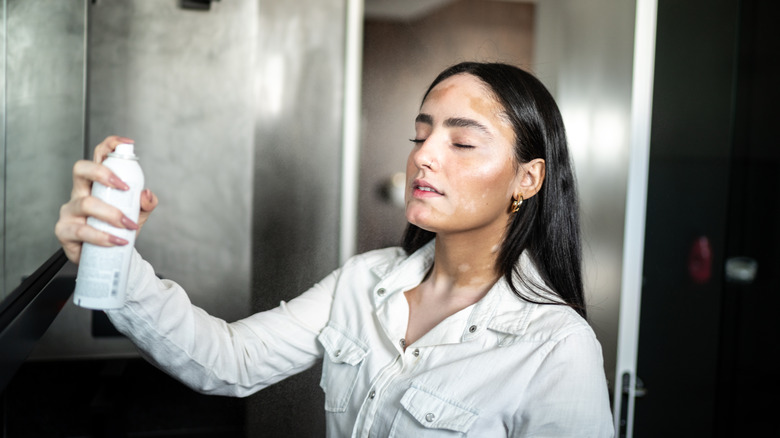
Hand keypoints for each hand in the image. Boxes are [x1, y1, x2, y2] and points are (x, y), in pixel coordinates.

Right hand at [54, 135, 158, 263]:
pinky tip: (117, 240)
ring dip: (111, 213)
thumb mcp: (136, 214)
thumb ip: (145, 203)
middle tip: (125, 187)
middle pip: (81, 170)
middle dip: (103, 173)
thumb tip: (146, 193)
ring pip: (86, 203)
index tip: (127, 144)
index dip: (109, 146)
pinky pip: (81, 230)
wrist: (107, 257)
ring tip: (128, 225)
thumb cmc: (117, 230)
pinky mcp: (64, 231)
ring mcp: (69, 211)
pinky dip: (103, 236)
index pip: (98, 157)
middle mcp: (79, 193)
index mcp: (95, 184)